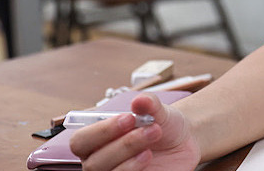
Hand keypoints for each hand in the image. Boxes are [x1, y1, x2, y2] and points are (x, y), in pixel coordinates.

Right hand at [70, 93, 199, 170]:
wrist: (182, 140)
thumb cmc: (161, 124)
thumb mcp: (158, 111)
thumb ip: (149, 104)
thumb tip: (140, 100)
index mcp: (96, 140)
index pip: (80, 141)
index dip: (101, 131)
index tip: (129, 118)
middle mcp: (100, 161)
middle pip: (94, 163)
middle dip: (124, 144)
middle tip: (151, 129)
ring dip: (131, 160)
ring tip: (154, 140)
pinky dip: (134, 170)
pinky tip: (148, 157)